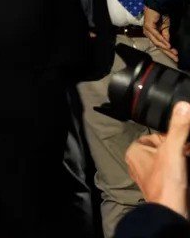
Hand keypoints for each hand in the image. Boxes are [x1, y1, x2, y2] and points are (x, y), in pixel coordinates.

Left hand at [126, 100, 189, 217]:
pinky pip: (173, 172)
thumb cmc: (167, 180)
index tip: (185, 146)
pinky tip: (187, 174)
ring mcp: (149, 175)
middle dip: (181, 150)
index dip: (175, 139)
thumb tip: (184, 105)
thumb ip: (179, 128)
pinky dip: (182, 171)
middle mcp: (138, 162)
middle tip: (186, 158)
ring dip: (183, 160)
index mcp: (134, 150)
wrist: (172, 213)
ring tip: (186, 167)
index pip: (158, 135)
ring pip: (171, 160)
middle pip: (166, 148)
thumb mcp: (173, 149)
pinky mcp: (161, 186)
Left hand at [145, 6, 179, 61]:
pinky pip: (156, 35)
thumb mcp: (165, 28)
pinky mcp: (148, 27)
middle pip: (158, 45)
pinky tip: (167, 44)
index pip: (160, 45)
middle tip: (175, 58)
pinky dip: (162, 40)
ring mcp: (147, 31)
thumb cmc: (160, 16)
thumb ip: (165, 36)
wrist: (156, 7)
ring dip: (165, 47)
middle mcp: (148, 34)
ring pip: (157, 42)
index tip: (176, 57)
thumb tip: (168, 45)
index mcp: (152, 35)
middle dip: (167, 52)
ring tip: (173, 52)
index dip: (168, 51)